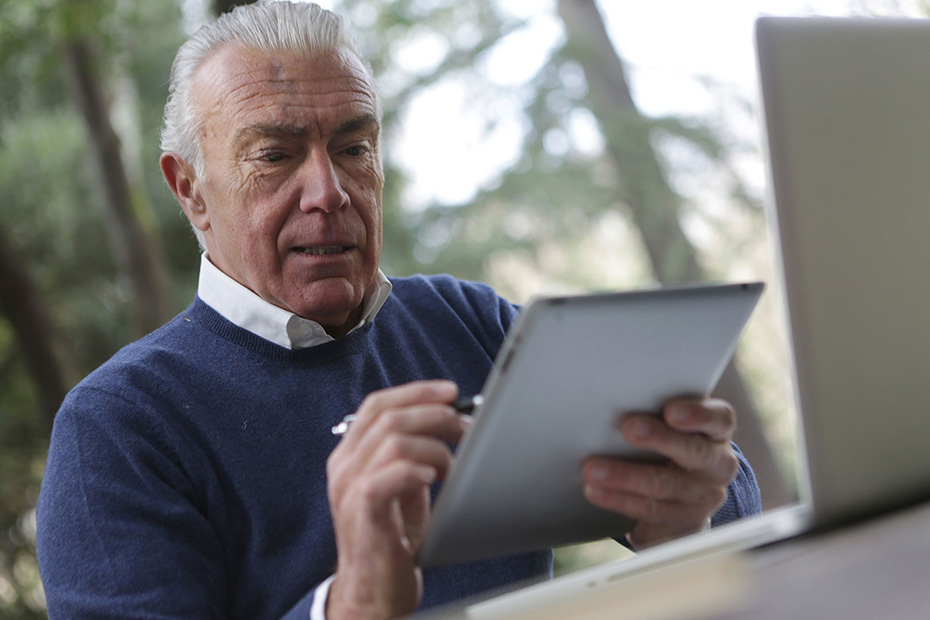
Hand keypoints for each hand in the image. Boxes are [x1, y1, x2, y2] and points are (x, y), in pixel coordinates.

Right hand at [325, 380, 467, 619]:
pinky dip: (417, 470)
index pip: (377, 405)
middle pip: (389, 416)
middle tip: (463, 428)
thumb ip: (412, 454)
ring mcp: (349, 489)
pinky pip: (387, 476)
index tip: (450, 392)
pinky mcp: (363, 513)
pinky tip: (433, 479)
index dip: (416, 392)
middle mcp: (344, 467)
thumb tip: (447, 422)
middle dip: (435, 415)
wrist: (373, 592)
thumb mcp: (402, 486)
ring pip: (393, 440)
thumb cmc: (391, 539)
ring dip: (433, 446)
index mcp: (350, 455)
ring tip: (450, 466)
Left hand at [581, 398, 738, 548]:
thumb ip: (655, 408)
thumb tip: (613, 398)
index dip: (698, 415)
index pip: (719, 419)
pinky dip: (620, 503)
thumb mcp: (671, 423)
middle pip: (694, 452)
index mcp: (717, 433)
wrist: (685, 492)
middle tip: (627, 428)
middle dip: (659, 439)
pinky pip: (652, 517)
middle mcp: (718, 466)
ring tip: (593, 470)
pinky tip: (598, 493)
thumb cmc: (669, 441)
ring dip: (626, 478)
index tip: (671, 411)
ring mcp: (703, 499)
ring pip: (666, 487)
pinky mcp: (684, 525)